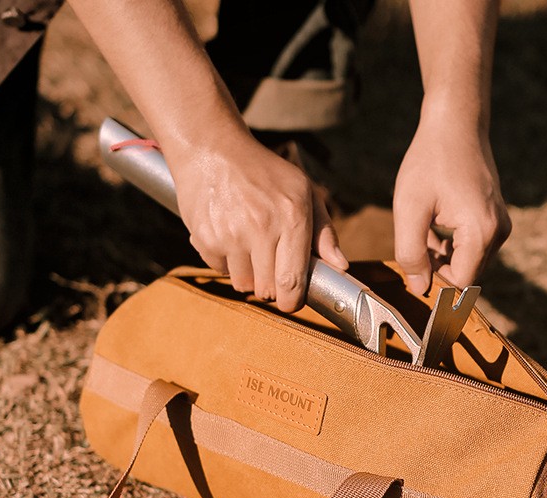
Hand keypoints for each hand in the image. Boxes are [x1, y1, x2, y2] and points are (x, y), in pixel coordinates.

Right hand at [169, 129, 346, 311]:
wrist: (211, 147)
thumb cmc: (264, 172)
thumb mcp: (302, 191)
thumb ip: (324, 232)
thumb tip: (341, 267)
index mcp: (292, 216)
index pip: (292, 281)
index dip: (293, 301)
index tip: (292, 301)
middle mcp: (261, 227)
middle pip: (268, 290)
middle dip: (271, 287)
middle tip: (270, 267)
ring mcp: (231, 234)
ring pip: (244, 284)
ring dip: (248, 275)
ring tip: (249, 247)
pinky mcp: (205, 238)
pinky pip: (220, 271)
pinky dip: (225, 262)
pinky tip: (228, 236)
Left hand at [393, 116, 510, 293]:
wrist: (455, 122)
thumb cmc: (430, 160)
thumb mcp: (409, 208)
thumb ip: (411, 253)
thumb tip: (419, 289)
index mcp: (481, 232)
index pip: (458, 283)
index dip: (431, 283)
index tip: (410, 269)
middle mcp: (498, 232)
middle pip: (464, 275)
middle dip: (436, 269)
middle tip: (412, 245)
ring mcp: (500, 225)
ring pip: (466, 263)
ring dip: (440, 258)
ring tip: (421, 230)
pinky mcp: (495, 219)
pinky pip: (471, 248)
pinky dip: (449, 246)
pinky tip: (432, 226)